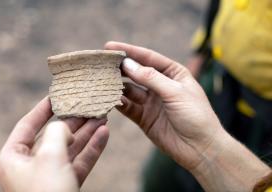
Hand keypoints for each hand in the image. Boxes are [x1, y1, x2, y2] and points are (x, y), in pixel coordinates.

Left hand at [0, 97, 108, 191]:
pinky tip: (104, 134)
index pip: (28, 124)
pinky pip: (79, 162)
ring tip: (102, 116)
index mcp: (13, 157)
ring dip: (86, 132)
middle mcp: (29, 165)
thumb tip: (64, 126)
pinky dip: (92, 149)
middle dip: (73, 120)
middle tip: (88, 105)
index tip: (57, 94)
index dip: (44, 108)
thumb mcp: (49, 156)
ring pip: (70, 148)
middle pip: (53, 135)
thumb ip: (56, 132)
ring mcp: (49, 176)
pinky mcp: (65, 184)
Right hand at [105, 41, 222, 170]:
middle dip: (120, 67)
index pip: (148, 58)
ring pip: (129, 90)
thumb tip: (127, 64)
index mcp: (173, 73)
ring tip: (102, 81)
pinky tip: (110, 99)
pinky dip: (119, 102)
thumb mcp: (175, 92)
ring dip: (117, 85)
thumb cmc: (196, 115)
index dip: (129, 51)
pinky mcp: (144, 117)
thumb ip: (151, 78)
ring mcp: (151, 102)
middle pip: (136, 72)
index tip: (109, 47)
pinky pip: (128, 107)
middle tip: (102, 63)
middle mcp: (160, 85)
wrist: (200, 148)